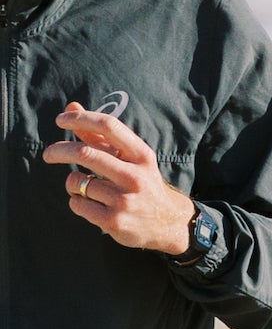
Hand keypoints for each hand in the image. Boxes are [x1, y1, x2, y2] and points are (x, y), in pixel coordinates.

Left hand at [43, 103, 193, 255]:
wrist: (167, 221)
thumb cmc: (140, 181)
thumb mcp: (129, 158)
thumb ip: (99, 135)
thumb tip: (71, 107)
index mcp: (142, 155)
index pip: (109, 126)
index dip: (81, 119)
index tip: (61, 120)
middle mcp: (135, 176)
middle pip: (85, 153)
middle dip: (58, 151)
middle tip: (48, 154)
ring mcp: (124, 200)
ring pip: (76, 181)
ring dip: (72, 183)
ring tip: (86, 188)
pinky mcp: (113, 221)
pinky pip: (76, 203)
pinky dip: (76, 201)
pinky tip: (91, 204)